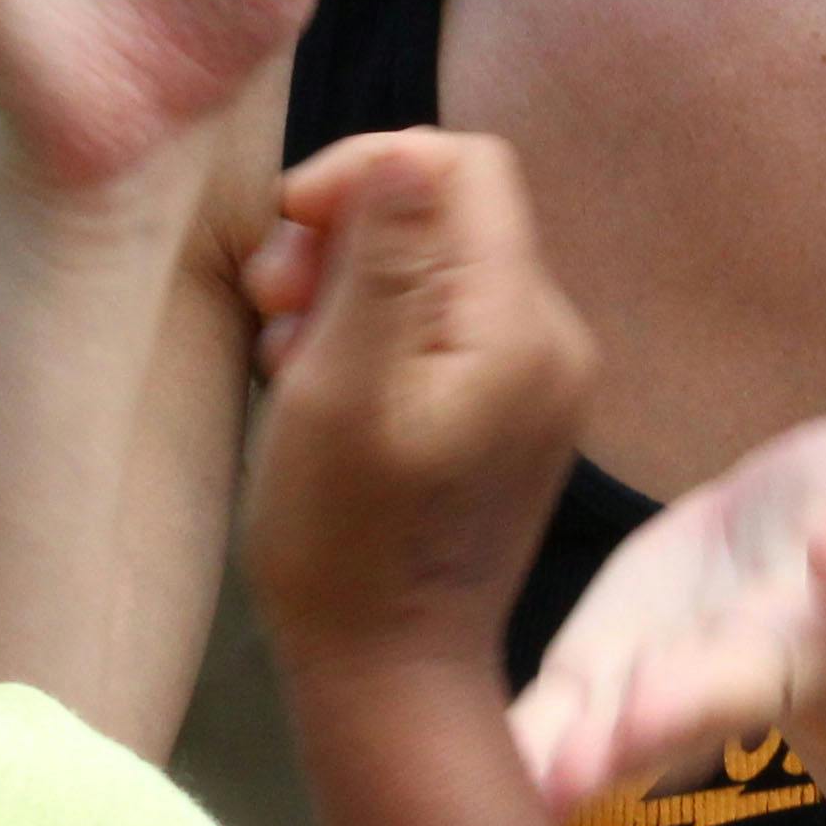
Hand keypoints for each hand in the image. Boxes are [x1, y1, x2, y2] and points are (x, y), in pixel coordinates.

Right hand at [240, 133, 596, 673]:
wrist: (391, 673)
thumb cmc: (345, 541)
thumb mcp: (342, 389)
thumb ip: (382, 264)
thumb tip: (407, 152)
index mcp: (518, 324)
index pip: (460, 165)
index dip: (367, 171)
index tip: (291, 230)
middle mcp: (551, 338)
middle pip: (448, 211)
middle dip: (347, 235)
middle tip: (274, 305)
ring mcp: (537, 378)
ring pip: (435, 267)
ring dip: (349, 287)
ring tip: (289, 356)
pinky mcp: (512, 412)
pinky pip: (443, 325)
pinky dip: (376, 333)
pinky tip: (323, 387)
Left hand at [504, 417, 825, 817]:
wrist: (818, 526)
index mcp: (806, 645)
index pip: (753, 676)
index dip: (702, 696)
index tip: (652, 712)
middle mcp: (723, 682)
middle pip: (672, 720)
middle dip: (625, 744)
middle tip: (573, 770)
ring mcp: (653, 678)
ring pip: (603, 729)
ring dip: (563, 758)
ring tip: (521, 784)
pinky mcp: (599, 660)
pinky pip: (552, 705)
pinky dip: (519, 735)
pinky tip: (467, 760)